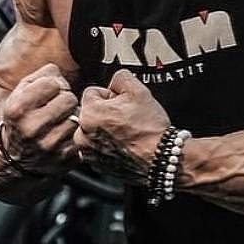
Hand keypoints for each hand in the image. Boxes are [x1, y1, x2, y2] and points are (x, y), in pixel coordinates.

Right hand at [0, 63, 79, 175]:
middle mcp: (32, 129)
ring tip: (59, 121)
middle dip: (64, 100)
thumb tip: (61, 74)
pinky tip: (63, 135)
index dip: (52, 85)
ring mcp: (49, 147)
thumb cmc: (20, 117)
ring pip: (77, 118)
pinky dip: (75, 134)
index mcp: (18, 110)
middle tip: (56, 106)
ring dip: (71, 117)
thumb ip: (41, 76)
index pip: (53, 83)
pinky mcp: (64, 159)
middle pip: (69, 99)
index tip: (46, 93)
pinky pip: (81, 136)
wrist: (13, 156)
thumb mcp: (20, 92)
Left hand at [73, 69, 170, 184]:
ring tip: (125, 132)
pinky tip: (123, 144)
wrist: (160, 158)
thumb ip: (120, 77)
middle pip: (90, 112)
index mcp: (89, 114)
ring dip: (103, 130)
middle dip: (105, 112)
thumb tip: (113, 81)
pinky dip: (106, 146)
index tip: (122, 104)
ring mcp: (88, 153)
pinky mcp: (96, 165)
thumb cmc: (149, 128)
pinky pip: (96, 148)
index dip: (110, 95)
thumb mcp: (138, 90)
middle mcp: (83, 135)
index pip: (92, 92)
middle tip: (126, 118)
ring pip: (92, 131)